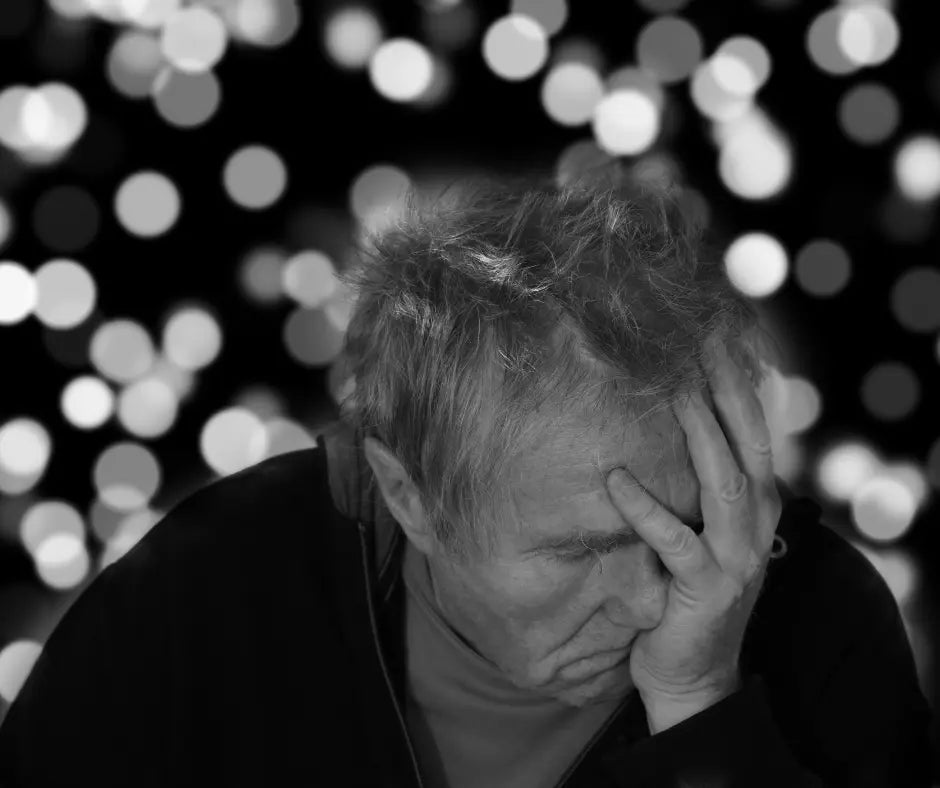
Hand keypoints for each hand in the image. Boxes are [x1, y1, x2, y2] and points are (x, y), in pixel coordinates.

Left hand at [605, 335, 782, 708]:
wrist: (694, 672)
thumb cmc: (689, 591)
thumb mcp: (706, 531)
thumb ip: (700, 484)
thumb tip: (671, 424)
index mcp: (756, 503)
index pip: (755, 430)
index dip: (738, 383)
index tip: (714, 337)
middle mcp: (755, 522)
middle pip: (747, 442)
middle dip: (726, 390)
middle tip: (698, 342)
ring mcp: (735, 556)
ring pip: (723, 480)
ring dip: (698, 433)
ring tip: (672, 390)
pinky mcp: (704, 587)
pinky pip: (673, 539)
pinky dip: (644, 508)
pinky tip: (615, 479)